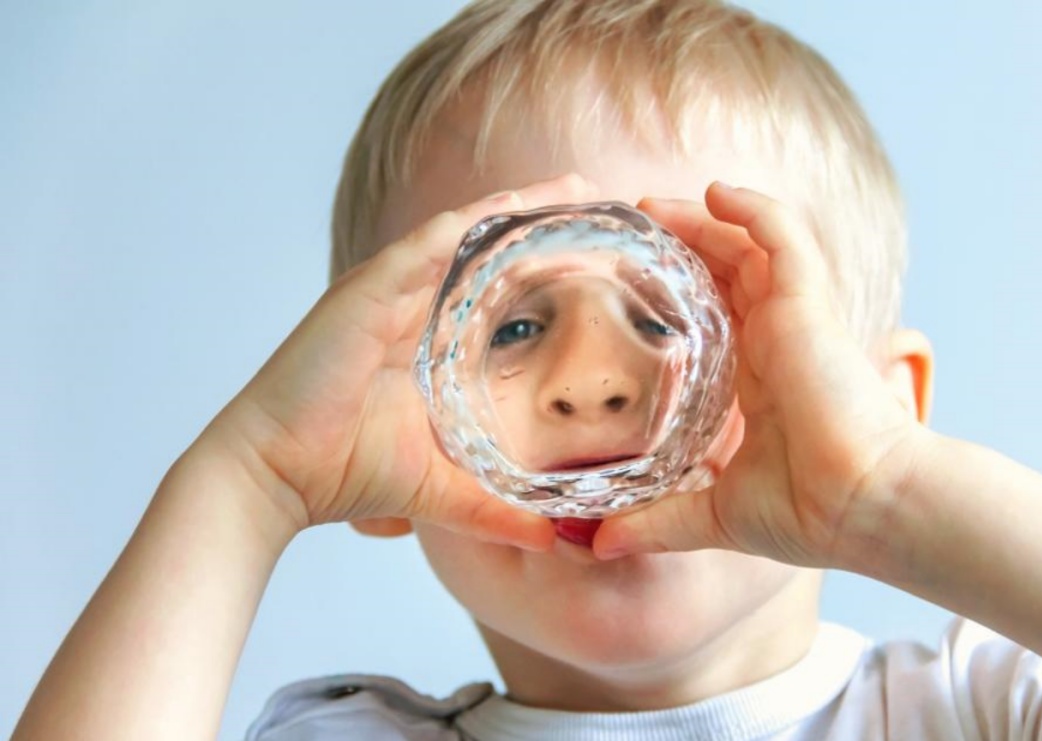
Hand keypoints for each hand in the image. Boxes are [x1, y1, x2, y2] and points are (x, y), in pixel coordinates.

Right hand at [198, 174, 597, 549]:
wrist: (275, 476)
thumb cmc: (345, 472)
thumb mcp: (442, 487)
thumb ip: (494, 508)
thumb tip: (552, 538)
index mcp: (423, 337)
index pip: (490, 284)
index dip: (537, 260)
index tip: (592, 248)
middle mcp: (407, 304)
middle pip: (484, 246)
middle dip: (538, 219)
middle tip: (593, 196)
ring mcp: (384, 293)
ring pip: (461, 233)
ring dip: (517, 207)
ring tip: (571, 187)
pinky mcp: (364, 293)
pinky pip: (423, 245)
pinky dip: (468, 223)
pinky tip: (512, 204)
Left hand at [594, 183, 931, 568]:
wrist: (864, 507)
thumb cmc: (808, 512)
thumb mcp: (712, 515)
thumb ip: (656, 522)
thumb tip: (596, 545)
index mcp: (757, 377)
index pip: (716, 315)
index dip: (680, 292)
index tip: (633, 281)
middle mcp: (775, 340)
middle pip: (727, 273)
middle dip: (682, 246)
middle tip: (632, 230)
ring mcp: (794, 318)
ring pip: (750, 245)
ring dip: (704, 219)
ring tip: (652, 206)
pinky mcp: (810, 305)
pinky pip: (782, 238)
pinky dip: (753, 209)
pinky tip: (713, 192)